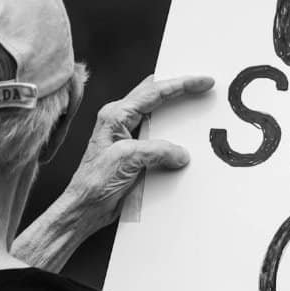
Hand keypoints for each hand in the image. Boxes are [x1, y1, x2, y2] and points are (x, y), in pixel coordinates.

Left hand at [61, 74, 213, 231]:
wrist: (85, 208)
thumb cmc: (94, 183)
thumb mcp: (127, 159)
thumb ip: (156, 151)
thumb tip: (181, 153)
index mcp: (115, 116)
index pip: (154, 92)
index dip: (181, 84)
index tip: (204, 81)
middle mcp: (120, 122)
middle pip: (156, 96)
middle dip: (180, 89)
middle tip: (204, 86)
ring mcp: (128, 137)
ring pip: (158, 116)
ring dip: (178, 113)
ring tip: (198, 109)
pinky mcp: (135, 153)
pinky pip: (160, 139)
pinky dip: (175, 137)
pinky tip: (186, 140)